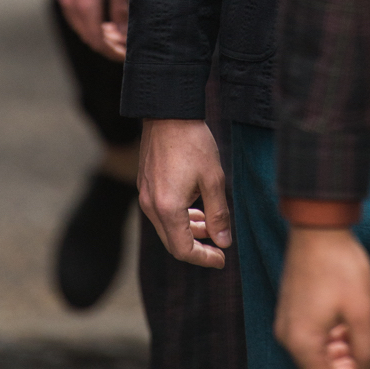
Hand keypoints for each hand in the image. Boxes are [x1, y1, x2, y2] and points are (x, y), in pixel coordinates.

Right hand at [53, 0, 127, 59]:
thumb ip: (119, 7)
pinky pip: (73, 15)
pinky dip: (86, 22)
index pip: (98, 42)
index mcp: (86, 6)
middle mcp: (71, 6)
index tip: (125, 55)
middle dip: (106, 45)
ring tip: (114, 32)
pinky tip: (98, 16)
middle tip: (123, 44)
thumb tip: (124, 31)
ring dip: (95, 34)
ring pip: (79, 27)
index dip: (112, 52)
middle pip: (88, 37)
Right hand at [138, 119, 230, 268]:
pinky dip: (179, 216)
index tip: (222, 258)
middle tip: (219, 245)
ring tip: (210, 224)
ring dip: (189, 230)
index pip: (183, 250)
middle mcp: (151, 206)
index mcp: (168, 208)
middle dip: (197, 247)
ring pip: (167, 226)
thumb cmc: (194, 143)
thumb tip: (223, 242)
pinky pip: (162, 211)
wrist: (169, 111)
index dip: (204, 258)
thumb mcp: (213, 179)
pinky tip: (195, 207)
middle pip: (173, 241)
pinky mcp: (145, 185)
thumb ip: (218, 214)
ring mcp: (145, 195)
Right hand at [275, 227, 369, 368]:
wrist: (319, 224)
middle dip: (345, 362)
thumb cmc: (339, 264)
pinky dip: (330, 334)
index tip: (367, 360)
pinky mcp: (292, 306)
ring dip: (339, 348)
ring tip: (360, 331)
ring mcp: (287, 320)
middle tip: (366, 346)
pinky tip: (348, 321)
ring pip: (316, 350)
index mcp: (301, 342)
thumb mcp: (361, 310)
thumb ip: (367, 349)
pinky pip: (310, 333)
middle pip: (318, 366)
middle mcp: (288, 335)